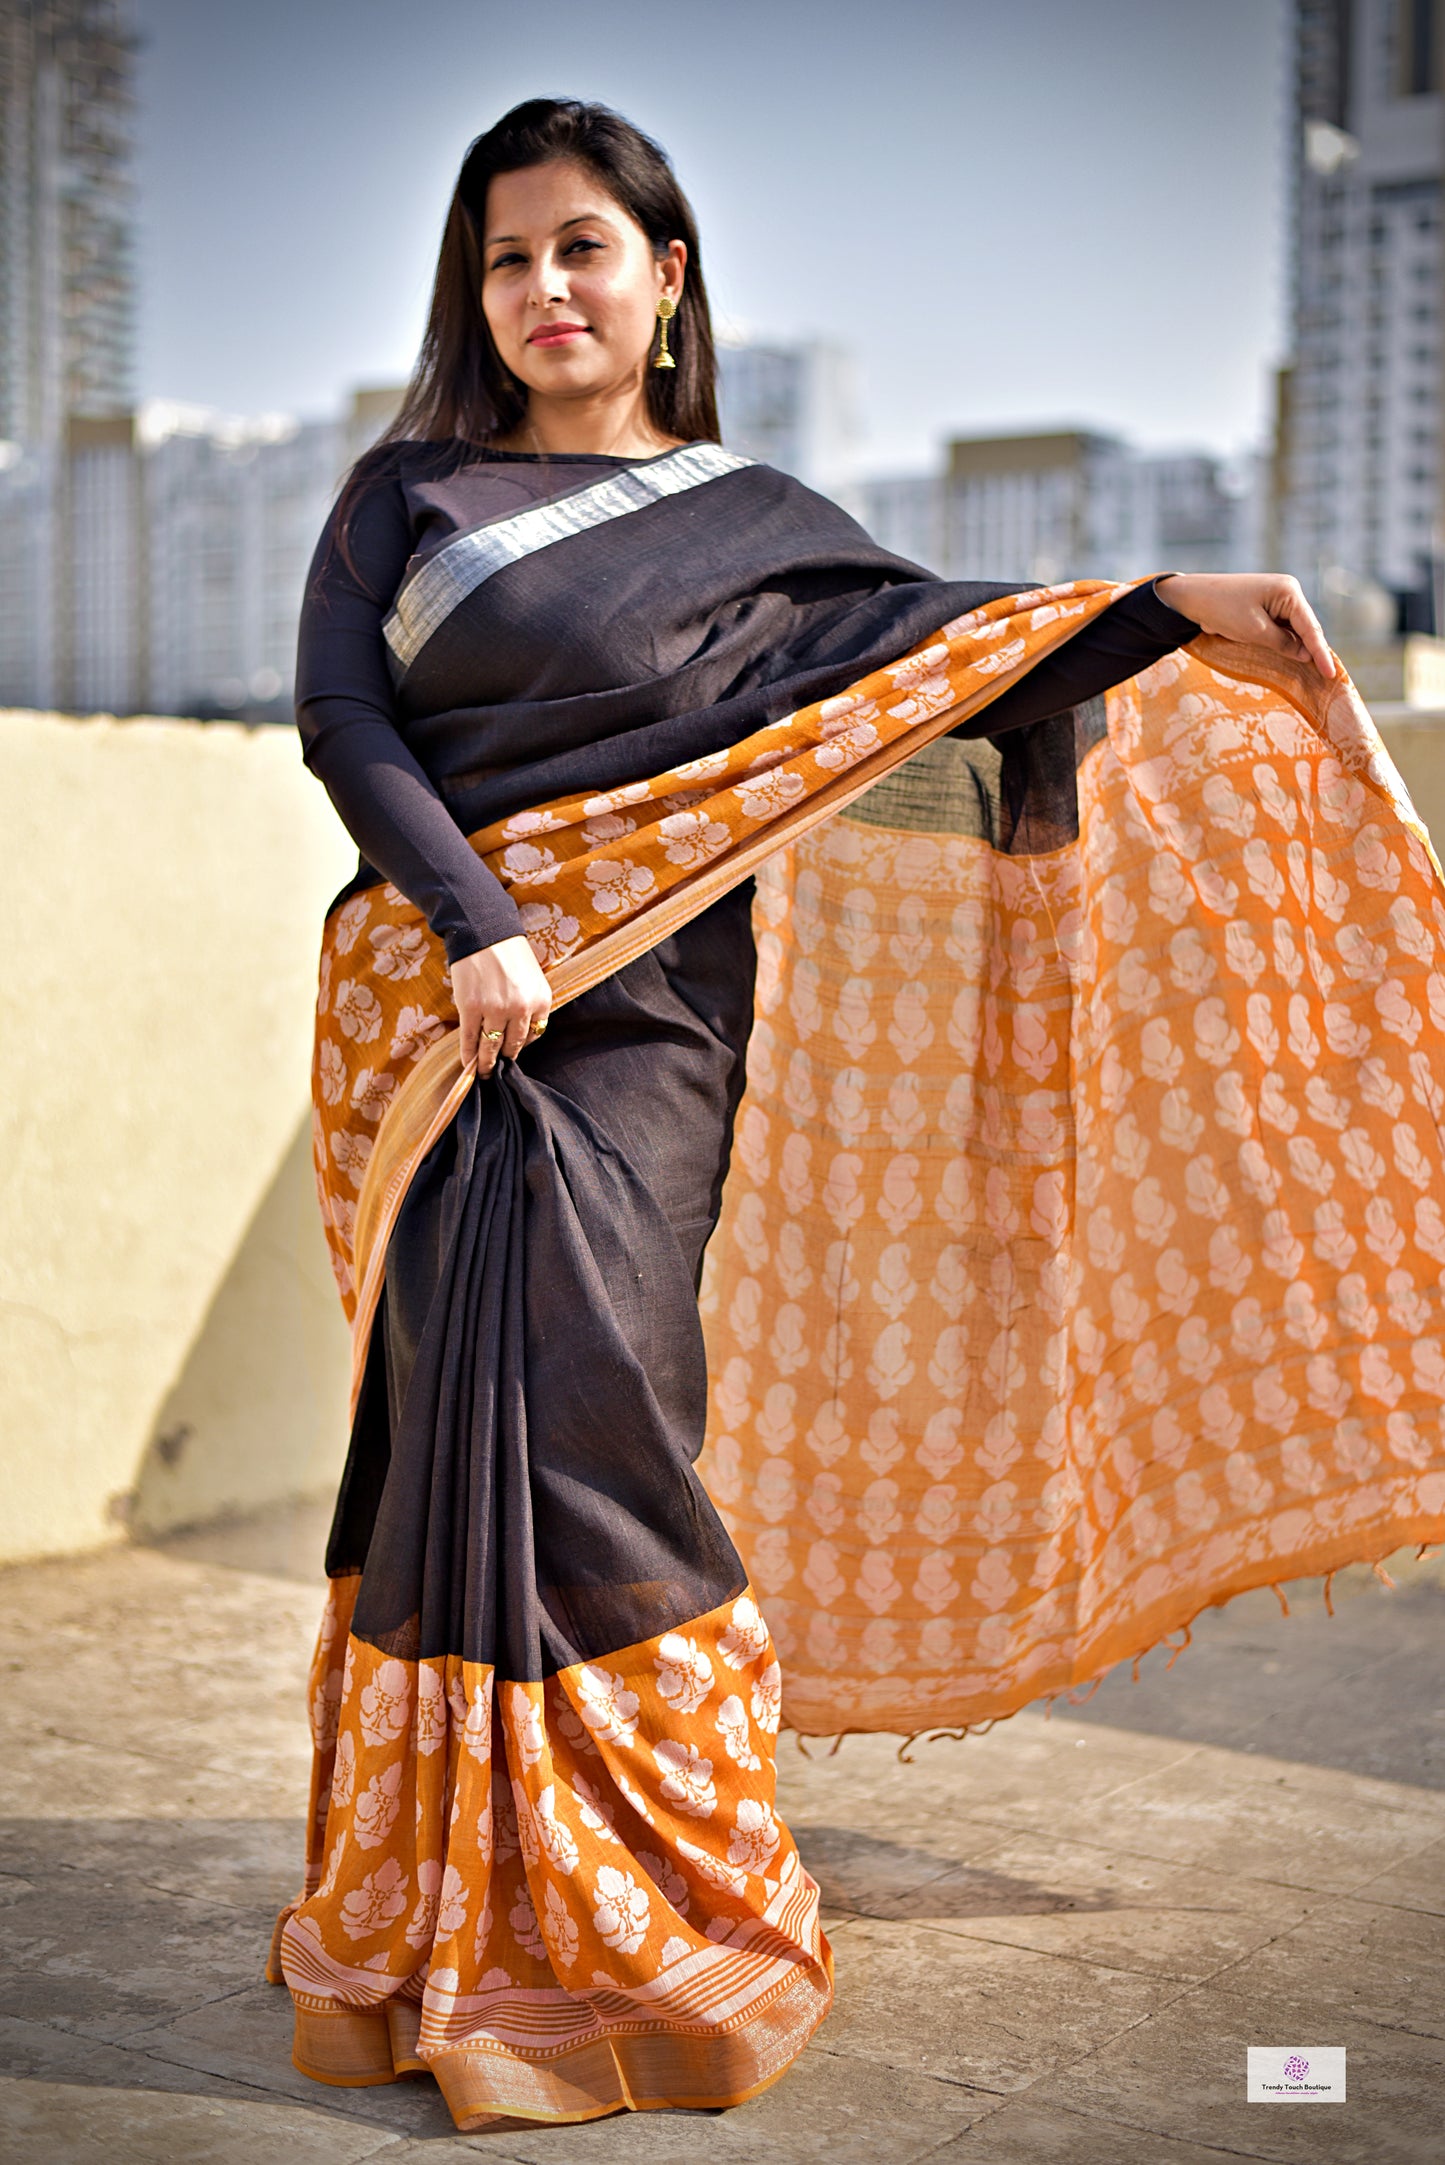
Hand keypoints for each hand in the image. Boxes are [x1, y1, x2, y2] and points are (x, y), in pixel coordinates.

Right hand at [449, 934, 551, 1077]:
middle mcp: (520, 1008)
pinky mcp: (471, 1008)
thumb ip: (531, 1004)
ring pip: (491, 1046)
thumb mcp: (533, 978)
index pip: (534, 1035)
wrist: (483, 931)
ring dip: (486, 1063)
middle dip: (505, 1059)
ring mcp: (495, 1009)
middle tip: (497, 1070)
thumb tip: (521, 1034)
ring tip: (483, 1072)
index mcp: (541, 1000)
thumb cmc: (509, 953)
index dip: (522, 1045)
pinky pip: (470, 1039)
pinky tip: (467, 1063)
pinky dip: (468, 1054)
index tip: (513, 1052)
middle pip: (513, 1045)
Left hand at [1155, 573, 1334, 679]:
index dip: (1321, 653)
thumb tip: (1305, 654)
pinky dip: (1287, 644)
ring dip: (1301, 649)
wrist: (1193, 598)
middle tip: (1328, 678)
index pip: (1310, 627)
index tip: (1331, 674)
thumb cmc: (1222, 610)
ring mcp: (1278, 600)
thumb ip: (1282, 643)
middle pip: (1307, 627)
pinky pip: (1283, 629)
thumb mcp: (1254, 631)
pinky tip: (1295, 659)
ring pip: (1295, 630)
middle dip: (1315, 651)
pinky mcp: (1267, 609)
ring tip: (1317, 672)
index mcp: (1288, 591)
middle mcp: (1288, 592)